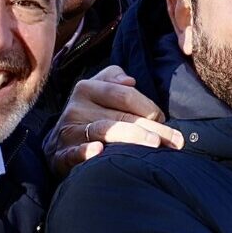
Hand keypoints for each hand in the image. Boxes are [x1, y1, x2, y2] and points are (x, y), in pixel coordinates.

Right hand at [45, 65, 183, 176]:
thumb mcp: (98, 89)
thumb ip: (114, 78)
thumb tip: (130, 80)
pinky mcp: (61, 154)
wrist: (57, 142)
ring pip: (105, 132)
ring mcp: (68, 131)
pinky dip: (85, 152)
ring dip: (132, 138)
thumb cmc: (88, 113)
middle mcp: (77, 107)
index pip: (124, 95)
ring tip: (154, 145)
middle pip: (121, 116)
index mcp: (88, 88)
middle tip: (175, 142)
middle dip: (152, 129)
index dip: (148, 107)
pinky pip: (73, 152)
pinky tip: (99, 151)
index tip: (164, 120)